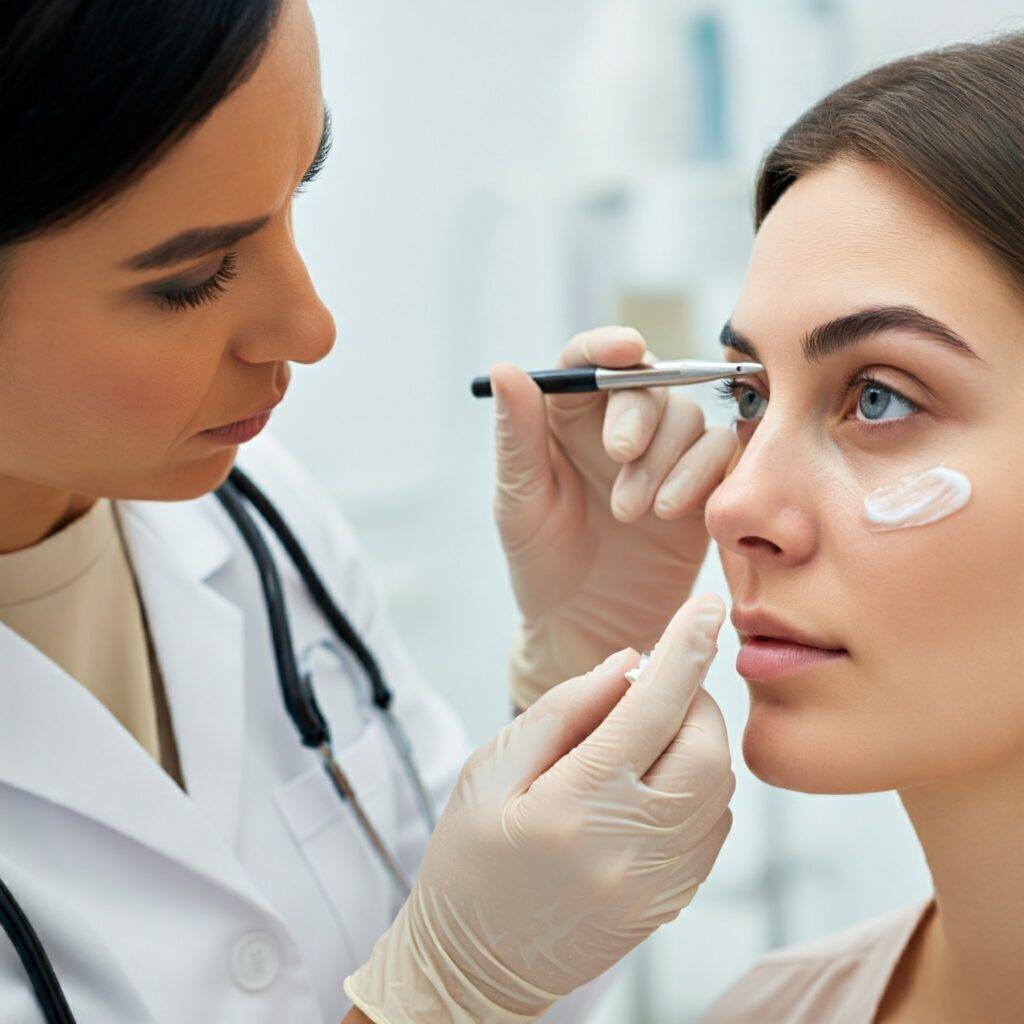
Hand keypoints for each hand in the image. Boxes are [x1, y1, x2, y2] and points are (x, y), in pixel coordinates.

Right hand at [344, 594, 732, 1023]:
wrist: (473, 967)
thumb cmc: (468, 862)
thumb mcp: (490, 771)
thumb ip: (562, 711)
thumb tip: (628, 664)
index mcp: (574, 807)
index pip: (651, 710)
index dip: (683, 649)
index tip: (704, 606)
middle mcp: (630, 848)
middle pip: (706, 748)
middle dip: (694, 699)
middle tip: (654, 688)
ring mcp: (659, 883)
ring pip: (721, 786)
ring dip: (698, 740)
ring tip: (647, 734)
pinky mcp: (672, 901)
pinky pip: (714, 824)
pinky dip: (699, 783)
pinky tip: (655, 779)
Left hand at [491, 326, 736, 708]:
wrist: (586, 624)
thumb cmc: (542, 562)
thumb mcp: (520, 501)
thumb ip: (517, 437)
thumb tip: (505, 369)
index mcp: (567, 418)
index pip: (587, 360)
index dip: (608, 345)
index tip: (626, 349)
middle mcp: (618, 425)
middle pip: (647, 383)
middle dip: (638, 414)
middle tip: (619, 456)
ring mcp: (664, 454)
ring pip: (687, 417)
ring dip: (665, 458)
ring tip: (634, 512)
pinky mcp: (701, 486)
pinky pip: (720, 453)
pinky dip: (702, 474)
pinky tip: (672, 513)